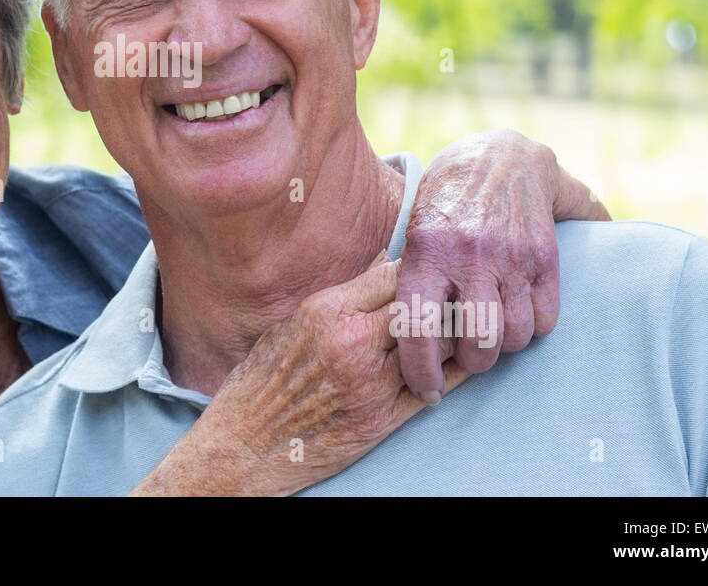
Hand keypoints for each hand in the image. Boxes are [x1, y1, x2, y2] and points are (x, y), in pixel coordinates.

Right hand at [131, 251, 468, 495]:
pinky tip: (458, 364)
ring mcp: (371, 383)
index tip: (429, 268)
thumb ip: (341, 296)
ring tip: (461, 325)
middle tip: (455, 293)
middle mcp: (353, 343)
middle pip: (422, 304)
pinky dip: (452, 373)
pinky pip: (434, 388)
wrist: (247, 444)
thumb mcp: (292, 324)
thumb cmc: (262, 381)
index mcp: (328, 312)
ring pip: (436, 345)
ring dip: (452, 334)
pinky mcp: (382, 419)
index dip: (419, 267)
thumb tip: (383, 263)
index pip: (395, 273)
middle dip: (441, 297)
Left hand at [396, 128, 608, 401]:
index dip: (420, 370)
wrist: (500, 156)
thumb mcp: (412, 233)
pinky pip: (544, 320)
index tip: (425, 390)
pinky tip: (515, 310)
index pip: (419, 327)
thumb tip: (388, 344)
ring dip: (502, 346)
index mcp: (426, 252)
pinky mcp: (546, 257)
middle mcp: (470, 255)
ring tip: (489, 329)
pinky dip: (531, 326)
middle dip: (471, 362)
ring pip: (513, 337)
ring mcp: (512, 256)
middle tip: (463, 353)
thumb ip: (407, 282)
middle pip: (477, 344)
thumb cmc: (444, 205)